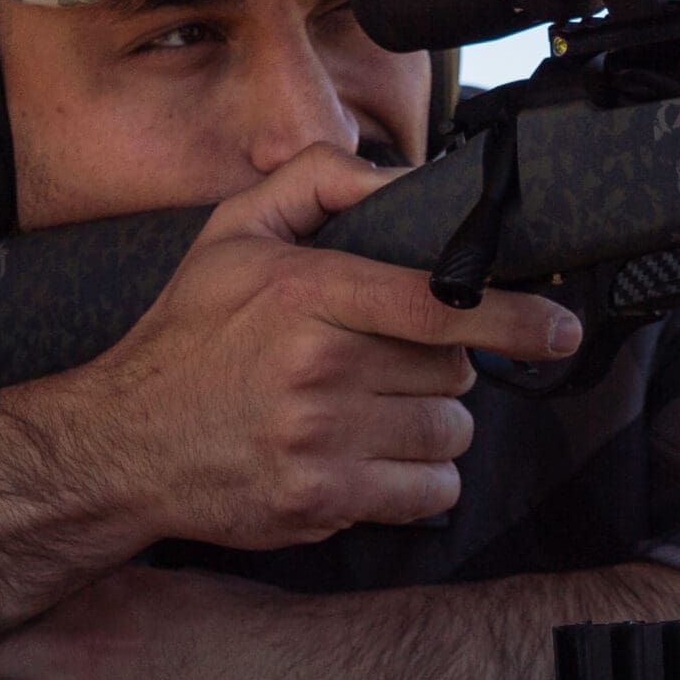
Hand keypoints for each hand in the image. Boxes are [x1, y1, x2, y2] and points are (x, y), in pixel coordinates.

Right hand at [62, 143, 578, 549]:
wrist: (118, 446)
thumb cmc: (188, 337)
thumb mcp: (233, 234)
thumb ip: (317, 181)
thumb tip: (405, 177)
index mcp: (305, 295)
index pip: (437, 305)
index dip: (514, 318)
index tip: (561, 329)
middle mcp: (317, 370)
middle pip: (453, 371)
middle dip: (440, 367)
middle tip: (388, 364)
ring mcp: (319, 443)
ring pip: (450, 434)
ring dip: (432, 425)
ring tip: (376, 412)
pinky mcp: (320, 502)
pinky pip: (429, 493)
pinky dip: (420, 482)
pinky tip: (374, 460)